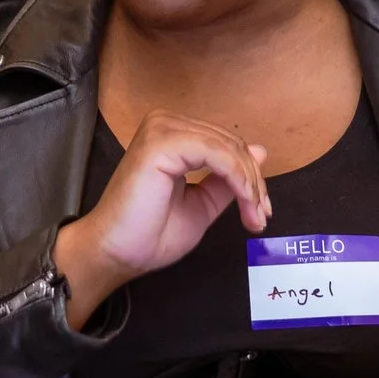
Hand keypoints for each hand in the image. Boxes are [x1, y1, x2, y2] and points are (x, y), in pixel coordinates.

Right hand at [55, 111, 271, 327]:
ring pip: (228, 148)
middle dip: (254, 182)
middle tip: (260, 217)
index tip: (261, 212)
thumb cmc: (149, 234)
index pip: (226, 144)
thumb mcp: (202, 204)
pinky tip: (244, 202)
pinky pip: (217, 154)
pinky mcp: (161, 143)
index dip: (250, 176)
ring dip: (249, 183)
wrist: (116, 253)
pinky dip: (237, 179)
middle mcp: (165, 124)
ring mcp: (161, 130)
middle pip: (231, 143)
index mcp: (172, 136)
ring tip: (255, 216)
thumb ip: (227, 179)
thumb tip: (260, 151)